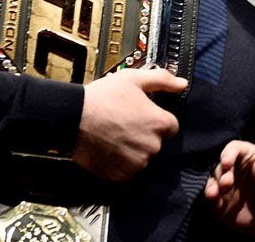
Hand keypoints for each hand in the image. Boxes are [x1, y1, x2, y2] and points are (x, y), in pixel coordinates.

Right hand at [71, 67, 186, 180]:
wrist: (72, 117)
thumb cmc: (101, 98)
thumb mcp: (134, 79)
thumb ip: (162, 80)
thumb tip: (181, 83)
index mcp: (160, 123)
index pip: (170, 126)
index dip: (156, 120)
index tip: (143, 117)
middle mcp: (152, 145)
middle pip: (156, 142)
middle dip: (144, 135)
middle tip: (125, 124)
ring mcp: (137, 162)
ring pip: (141, 157)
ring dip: (132, 150)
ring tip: (114, 135)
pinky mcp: (120, 175)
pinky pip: (126, 170)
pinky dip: (119, 162)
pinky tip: (109, 147)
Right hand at [204, 126, 254, 240]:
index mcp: (249, 157)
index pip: (233, 149)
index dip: (228, 153)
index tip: (227, 162)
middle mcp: (235, 170)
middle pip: (220, 165)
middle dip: (220, 172)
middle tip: (227, 183)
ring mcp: (227, 187)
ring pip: (213, 181)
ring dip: (211, 186)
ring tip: (214, 194)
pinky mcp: (222, 204)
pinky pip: (212, 199)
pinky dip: (210, 199)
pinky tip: (214, 201)